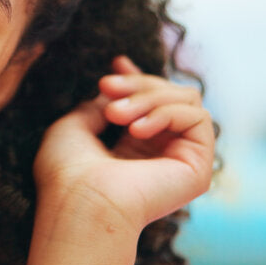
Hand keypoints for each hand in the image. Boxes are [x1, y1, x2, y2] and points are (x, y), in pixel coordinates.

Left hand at [33, 56, 214, 232]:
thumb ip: (102, 105)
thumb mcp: (75, 125)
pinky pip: (197, 117)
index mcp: (131, 149)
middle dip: (137, 83)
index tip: (117, 62)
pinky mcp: (199, 168)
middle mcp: (160, 155)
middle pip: (169, 94)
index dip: (138, 79)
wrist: (80, 202)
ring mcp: (181, 161)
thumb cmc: (66, 171)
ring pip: (185, 100)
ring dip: (147, 97)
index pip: (152, 104)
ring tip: (115, 115)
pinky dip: (165, 113)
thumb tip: (117, 90)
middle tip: (105, 86)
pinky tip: (136, 130)